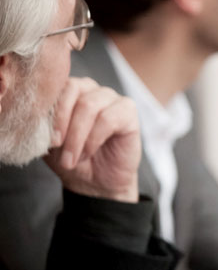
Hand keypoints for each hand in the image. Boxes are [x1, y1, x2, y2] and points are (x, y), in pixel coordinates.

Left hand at [45, 77, 140, 201]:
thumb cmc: (74, 160)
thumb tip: (38, 114)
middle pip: (73, 90)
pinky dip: (93, 139)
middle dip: (63, 123)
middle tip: (58, 148)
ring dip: (77, 136)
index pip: (58, 85)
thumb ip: (44, 123)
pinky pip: (108, 119)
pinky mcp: (128, 112)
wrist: (96, 184)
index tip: (50, 141)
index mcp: (71, 91)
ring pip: (89, 105)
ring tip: (72, 158)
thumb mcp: (50, 142)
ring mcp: (112, 99)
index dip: (52, 112)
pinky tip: (88, 153)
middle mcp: (92, 90)